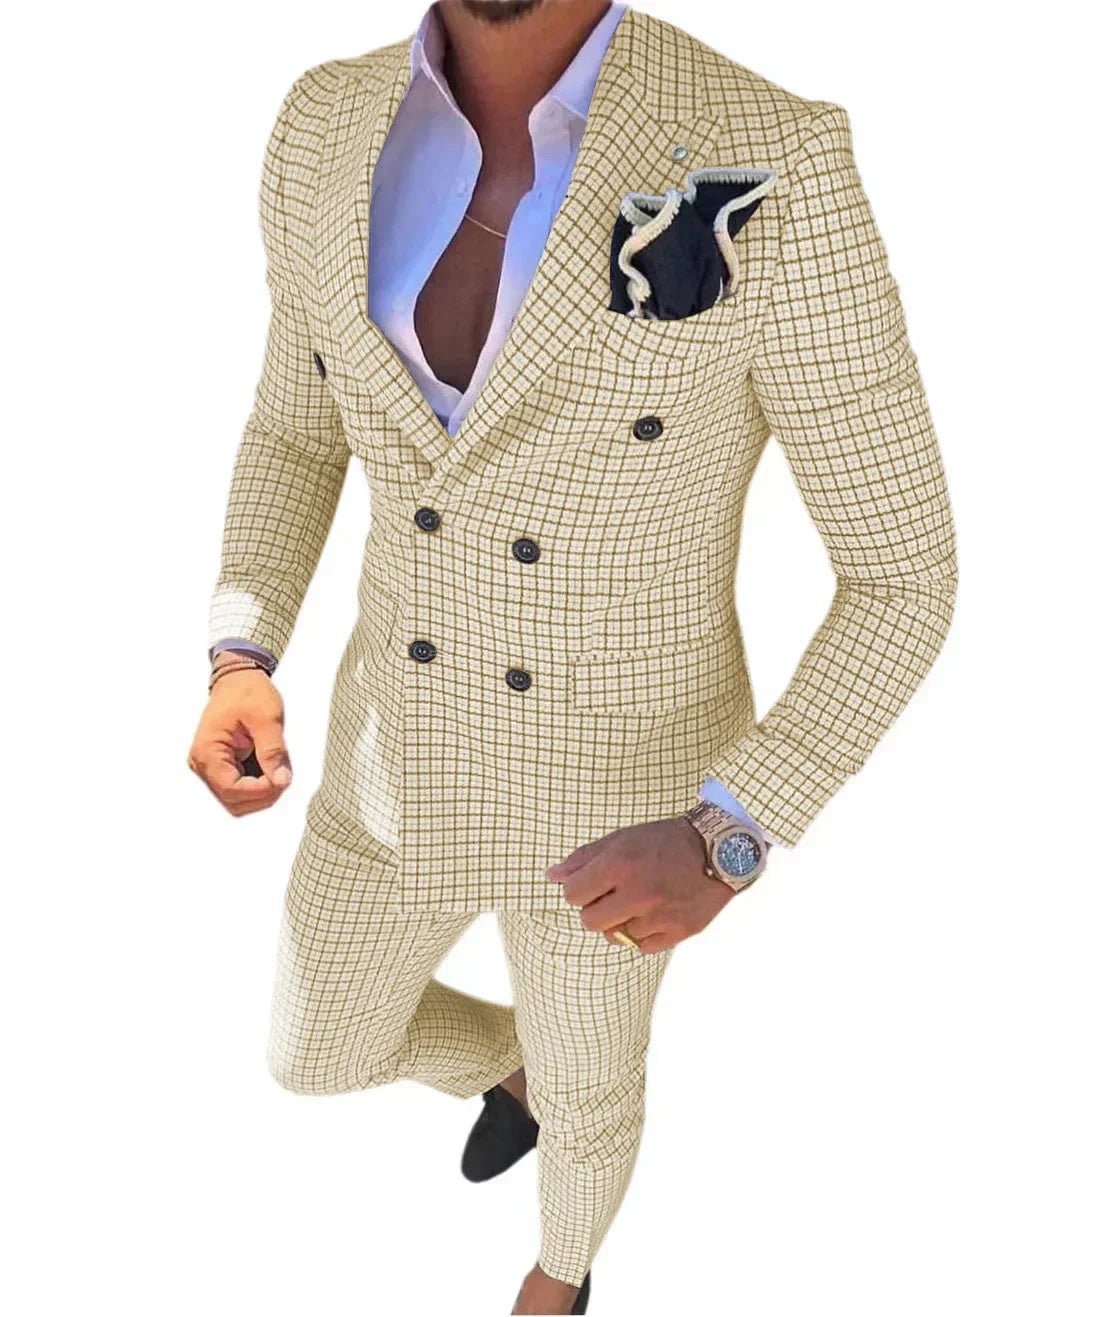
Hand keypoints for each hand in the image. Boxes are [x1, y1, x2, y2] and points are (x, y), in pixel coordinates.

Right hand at [186, 666, 291, 815]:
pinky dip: (257, 784)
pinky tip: (268, 767)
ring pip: (236, 798)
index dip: (260, 790)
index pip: (231, 789)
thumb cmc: (246, 691)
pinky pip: (238, 787)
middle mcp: (202, 763)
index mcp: (208, 751)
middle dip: (262, 794)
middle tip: (283, 774)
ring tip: (276, 768)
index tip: (282, 778)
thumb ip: (273, 751)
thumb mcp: (266, 718)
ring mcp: (209, 766)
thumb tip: (280, 779)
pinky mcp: (220, 765)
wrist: (238, 679)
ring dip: (260, 791)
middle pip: (232, 800)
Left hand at [545, 816, 735, 952]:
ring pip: (616, 936)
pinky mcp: (677, 932)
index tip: (590, 885)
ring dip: (620, 921)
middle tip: (611, 896)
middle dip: (594, 909)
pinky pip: (641, 947)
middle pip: (590, 921)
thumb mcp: (622, 838)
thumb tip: (551, 876)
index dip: (578, 890)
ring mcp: (658, 916)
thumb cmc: (665, 841)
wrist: (719, 850)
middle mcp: (637, 892)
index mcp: (619, 864)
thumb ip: (584, 858)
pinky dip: (643, 933)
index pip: (573, 895)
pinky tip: (654, 914)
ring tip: (637, 902)